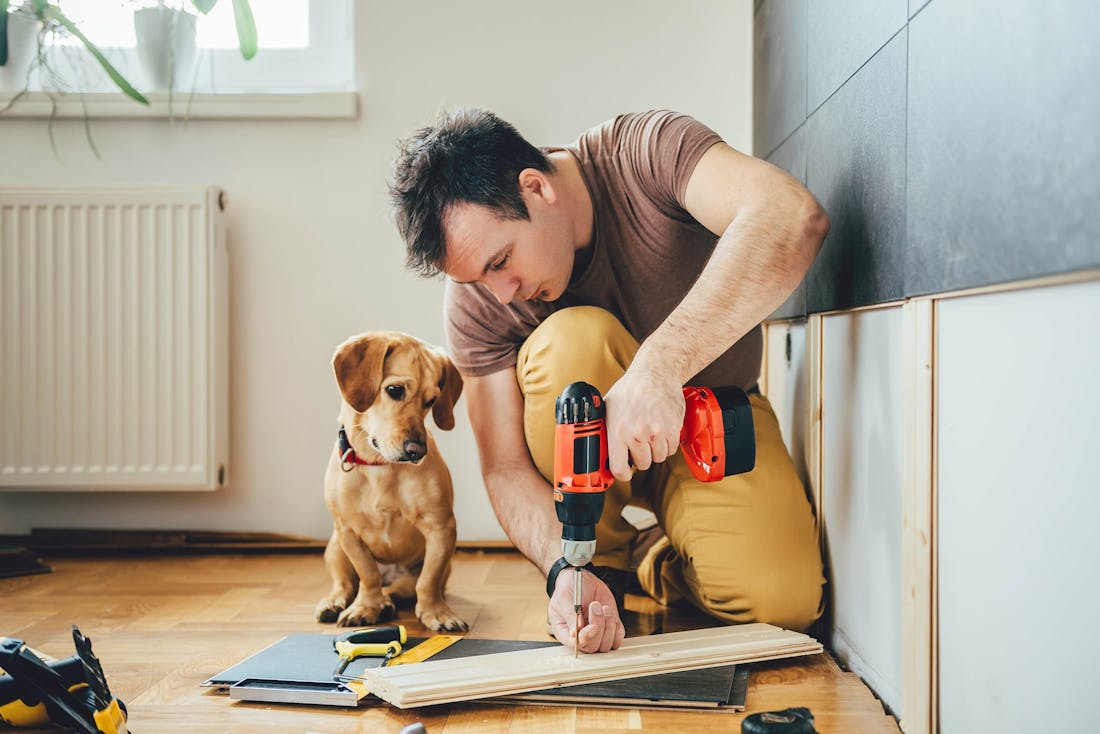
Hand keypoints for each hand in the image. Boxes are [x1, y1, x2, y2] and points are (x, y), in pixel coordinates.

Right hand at [548, 568, 625, 652]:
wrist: (581, 579)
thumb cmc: (568, 590)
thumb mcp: (564, 599)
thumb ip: (570, 616)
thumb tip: (574, 634)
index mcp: (565, 633)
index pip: (576, 645)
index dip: (586, 639)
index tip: (593, 626)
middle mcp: (581, 637)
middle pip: (593, 647)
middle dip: (598, 627)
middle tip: (595, 606)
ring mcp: (596, 634)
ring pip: (606, 645)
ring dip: (608, 626)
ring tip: (603, 607)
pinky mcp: (609, 628)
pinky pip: (617, 638)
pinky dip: (616, 627)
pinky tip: (608, 612)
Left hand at [603, 366, 684, 481]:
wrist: (655, 373)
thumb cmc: (630, 389)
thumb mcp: (608, 407)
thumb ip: (604, 430)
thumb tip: (596, 448)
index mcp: (618, 431)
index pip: (619, 469)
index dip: (622, 475)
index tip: (624, 473)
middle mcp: (638, 434)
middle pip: (643, 464)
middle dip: (640, 457)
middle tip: (638, 445)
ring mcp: (657, 432)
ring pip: (658, 458)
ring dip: (654, 451)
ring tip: (649, 435)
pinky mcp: (673, 429)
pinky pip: (671, 450)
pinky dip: (667, 444)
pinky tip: (660, 431)